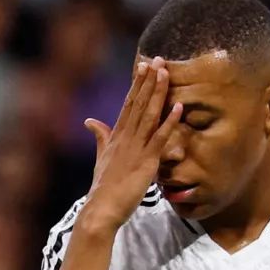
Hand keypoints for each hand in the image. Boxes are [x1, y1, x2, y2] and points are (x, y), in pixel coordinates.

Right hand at [81, 56, 183, 232]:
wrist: (101, 209)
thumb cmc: (103, 188)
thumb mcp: (102, 158)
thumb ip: (100, 137)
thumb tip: (90, 121)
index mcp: (116, 137)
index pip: (128, 104)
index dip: (137, 85)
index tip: (143, 66)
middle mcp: (125, 138)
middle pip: (138, 104)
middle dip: (148, 81)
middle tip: (158, 59)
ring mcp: (135, 149)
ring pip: (148, 115)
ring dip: (158, 93)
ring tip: (166, 73)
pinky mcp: (145, 163)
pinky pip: (160, 138)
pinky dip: (169, 122)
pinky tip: (178, 108)